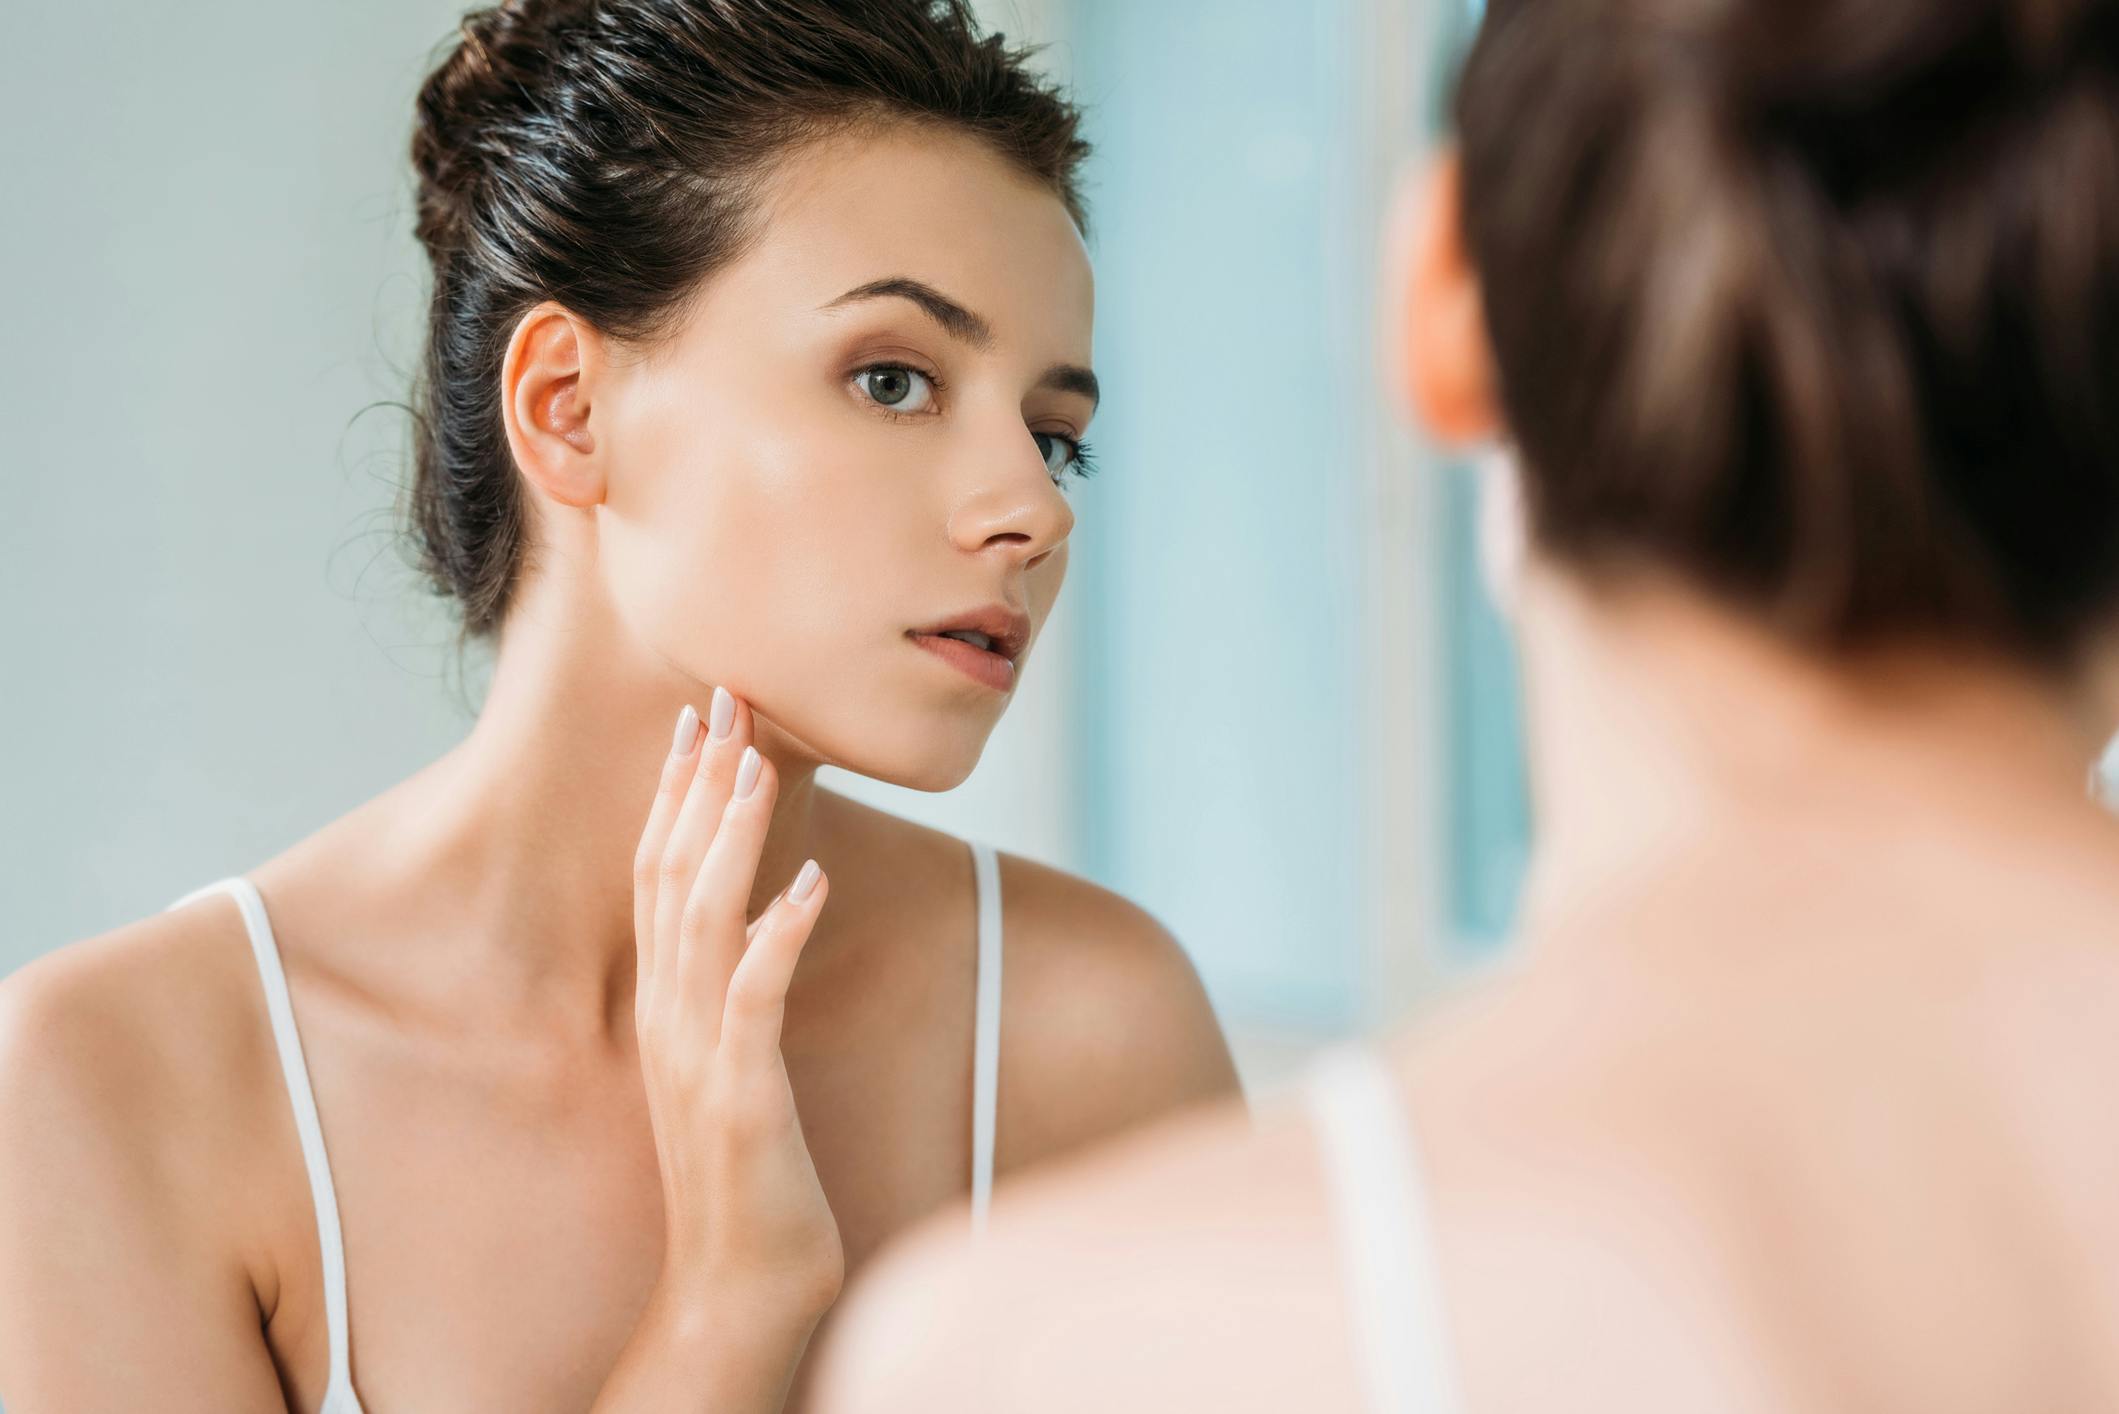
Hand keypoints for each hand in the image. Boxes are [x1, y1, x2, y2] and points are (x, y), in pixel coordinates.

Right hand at [632, 687, 842, 1328]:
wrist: (738, 1284)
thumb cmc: (747, 1175)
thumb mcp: (731, 1064)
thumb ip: (732, 991)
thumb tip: (762, 915)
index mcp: (665, 1004)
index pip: (658, 876)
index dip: (676, 795)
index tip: (699, 721)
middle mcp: (669, 1017)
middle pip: (670, 876)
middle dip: (698, 785)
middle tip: (725, 700)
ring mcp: (698, 1055)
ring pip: (703, 919)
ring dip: (731, 835)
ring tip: (759, 762)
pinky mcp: (740, 1094)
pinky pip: (756, 997)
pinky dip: (780, 932)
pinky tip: (813, 882)